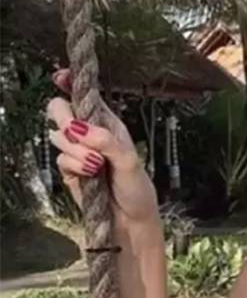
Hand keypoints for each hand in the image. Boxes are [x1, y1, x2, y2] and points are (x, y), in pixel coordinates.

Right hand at [47, 69, 158, 228]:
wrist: (130, 221)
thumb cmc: (137, 188)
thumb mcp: (129, 161)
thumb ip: (107, 141)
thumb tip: (80, 128)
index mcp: (108, 123)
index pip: (85, 96)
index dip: (71, 83)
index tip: (61, 77)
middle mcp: (90, 134)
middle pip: (60, 109)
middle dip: (66, 119)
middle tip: (80, 134)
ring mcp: (77, 151)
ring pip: (57, 134)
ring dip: (77, 149)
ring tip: (97, 165)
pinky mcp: (69, 170)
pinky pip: (60, 158)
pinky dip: (75, 165)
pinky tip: (90, 175)